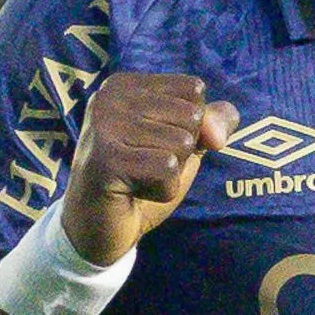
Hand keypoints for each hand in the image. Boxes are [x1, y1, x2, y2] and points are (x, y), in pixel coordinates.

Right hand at [62, 73, 238, 265]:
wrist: (96, 230)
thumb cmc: (140, 181)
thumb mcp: (182, 145)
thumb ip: (210, 124)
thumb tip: (218, 133)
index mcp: (124, 84)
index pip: (194, 90)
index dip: (188, 127)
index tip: (151, 145)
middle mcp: (109, 96)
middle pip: (191, 116)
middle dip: (181, 153)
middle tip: (143, 167)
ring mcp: (104, 125)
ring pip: (182, 143)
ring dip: (170, 174)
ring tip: (136, 179)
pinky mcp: (106, 158)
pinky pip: (168, 169)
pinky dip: (162, 190)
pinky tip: (133, 192)